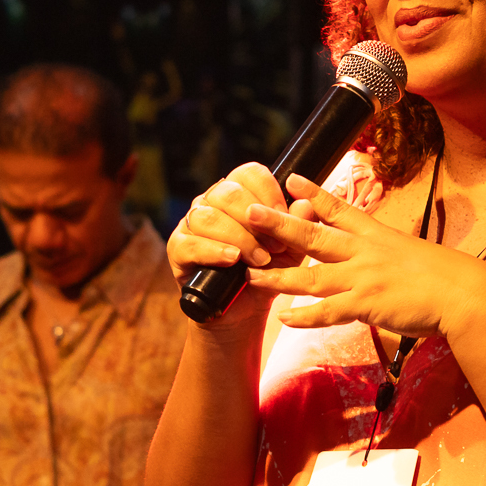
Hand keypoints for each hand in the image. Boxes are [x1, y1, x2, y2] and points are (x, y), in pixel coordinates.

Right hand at [166, 163, 301, 335]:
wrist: (245, 311)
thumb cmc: (268, 272)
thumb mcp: (291, 250)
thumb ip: (299, 226)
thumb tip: (306, 204)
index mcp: (239, 193)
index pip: (249, 174)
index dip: (268, 192)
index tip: (284, 216)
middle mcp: (211, 202)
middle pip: (228, 192)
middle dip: (256, 220)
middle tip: (276, 247)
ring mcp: (191, 224)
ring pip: (208, 216)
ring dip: (239, 238)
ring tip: (259, 260)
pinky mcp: (178, 249)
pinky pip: (190, 243)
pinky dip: (214, 251)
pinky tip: (232, 260)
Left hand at [240, 174, 485, 339]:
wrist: (465, 294)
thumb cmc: (446, 278)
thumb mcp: (414, 256)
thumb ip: (390, 258)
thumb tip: (382, 265)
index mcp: (377, 236)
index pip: (341, 209)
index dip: (314, 194)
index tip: (293, 179)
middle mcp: (365, 252)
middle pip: (314, 235)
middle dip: (280, 223)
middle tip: (250, 211)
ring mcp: (364, 278)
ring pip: (311, 276)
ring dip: (279, 276)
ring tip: (251, 275)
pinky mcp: (368, 304)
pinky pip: (329, 311)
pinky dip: (305, 316)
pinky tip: (285, 318)